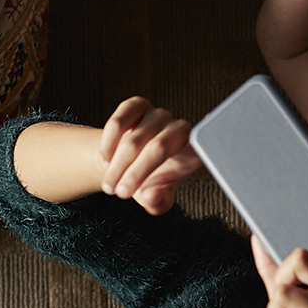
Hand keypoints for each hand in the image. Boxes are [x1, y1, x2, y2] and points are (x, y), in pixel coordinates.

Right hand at [98, 97, 200, 214]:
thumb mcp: (156, 198)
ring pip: (134, 138)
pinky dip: (108, 144)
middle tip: (120, 193)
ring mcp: (158, 115)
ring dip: (117, 164)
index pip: (200, 147)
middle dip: (135, 173)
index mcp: (192, 151)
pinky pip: (118, 123)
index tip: (198, 142)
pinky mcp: (137, 106)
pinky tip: (106, 160)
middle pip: (159, 148)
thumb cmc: (149, 181)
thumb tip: (154, 197)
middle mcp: (179, 128)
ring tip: (110, 184)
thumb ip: (158, 201)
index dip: (201, 142)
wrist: (127, 164)